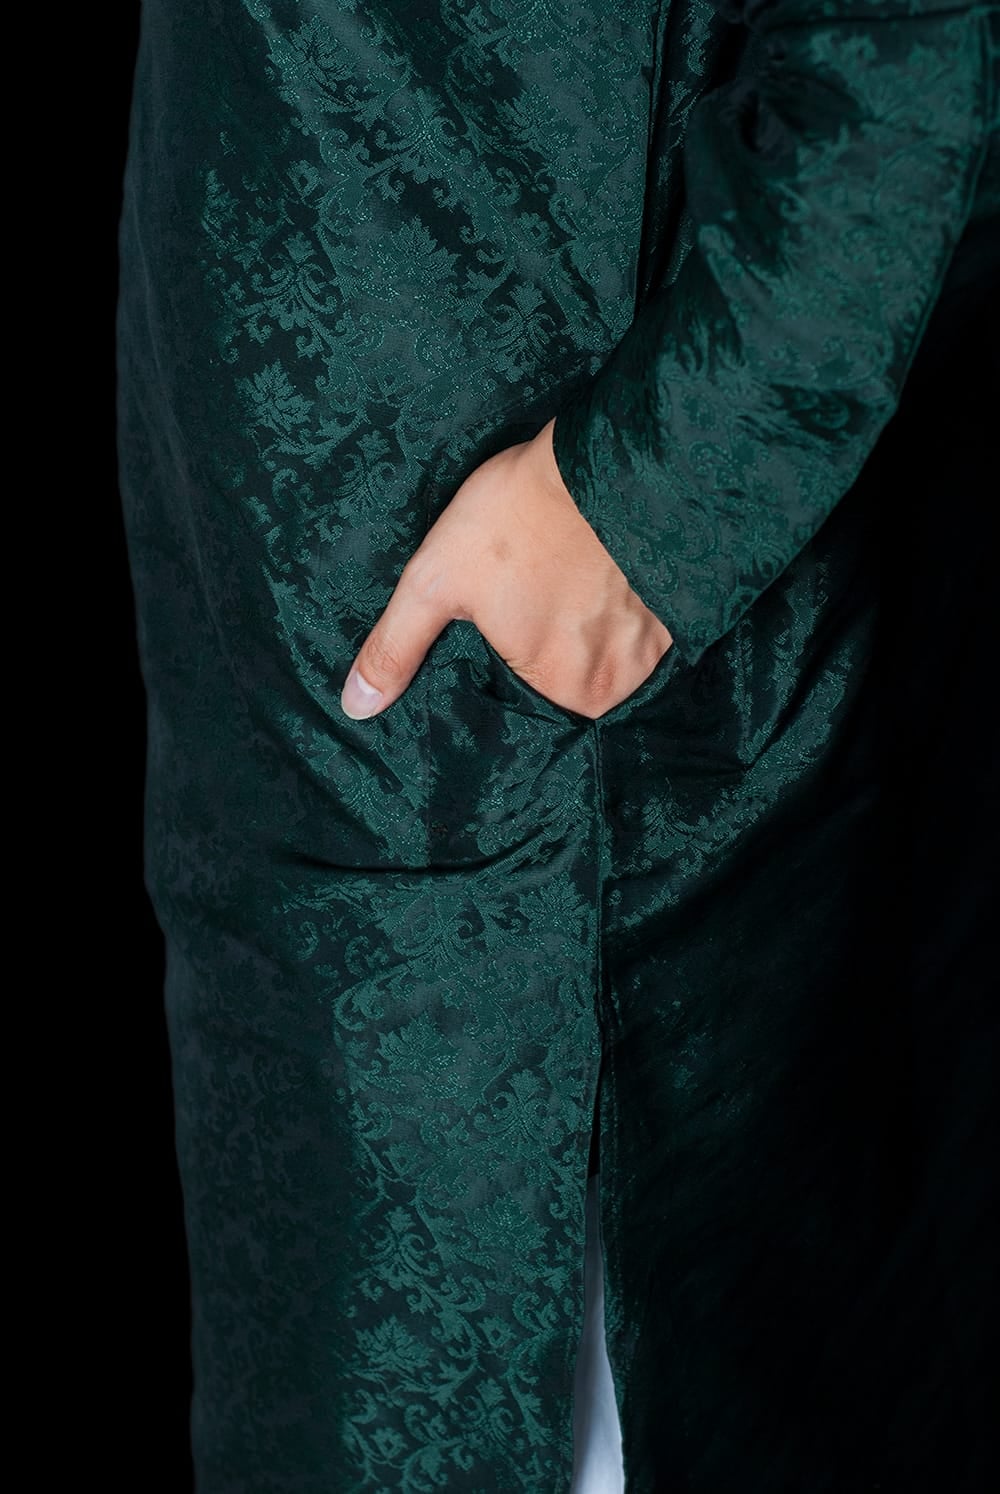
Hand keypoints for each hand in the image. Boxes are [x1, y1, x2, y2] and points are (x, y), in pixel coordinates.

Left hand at [340, 418, 672, 720]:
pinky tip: (596, 569)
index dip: (502, 659)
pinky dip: (617, 602)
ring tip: (562, 577)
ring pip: (600, 647)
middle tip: (529, 592)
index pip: (519, 697)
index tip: (499, 619)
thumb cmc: (519, 517)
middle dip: (543, 644)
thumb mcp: (437, 579)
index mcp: (563, 693)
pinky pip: (638, 621)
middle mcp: (617, 687)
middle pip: (563, 676)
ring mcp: (656, 648)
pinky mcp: (680, 611)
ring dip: (583, 622)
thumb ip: (397, 648)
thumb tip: (357, 708)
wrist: (612, 455)